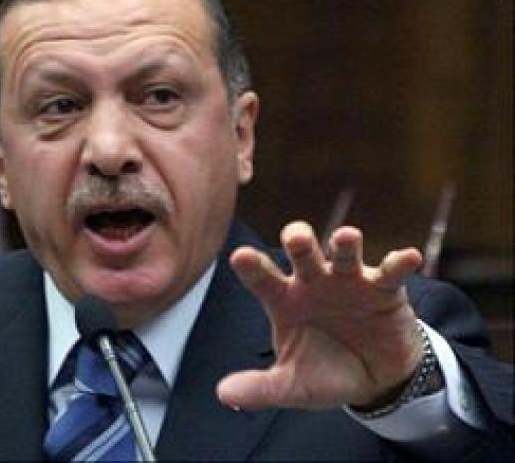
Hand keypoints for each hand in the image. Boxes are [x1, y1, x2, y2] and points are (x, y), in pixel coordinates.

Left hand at [216, 221, 423, 410]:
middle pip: (303, 254)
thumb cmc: (324, 371)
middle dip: (300, 243)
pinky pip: (391, 272)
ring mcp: (348, 281)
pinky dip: (399, 263)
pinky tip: (408, 257)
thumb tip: (224, 395)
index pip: (263, 279)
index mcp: (285, 300)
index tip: (240, 256)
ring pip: (344, 254)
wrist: (375, 379)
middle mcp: (313, 282)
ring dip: (345, 244)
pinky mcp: (383, 289)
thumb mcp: (292, 385)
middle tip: (297, 239)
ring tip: (346, 236)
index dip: (253, 267)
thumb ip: (261, 387)